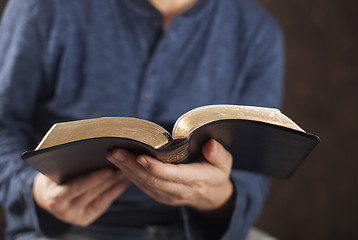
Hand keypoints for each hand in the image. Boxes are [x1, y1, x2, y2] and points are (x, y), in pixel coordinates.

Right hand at [33, 168, 128, 225]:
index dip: (92, 179)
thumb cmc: (53, 176)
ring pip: (101, 198)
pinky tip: (125, 179)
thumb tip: (88, 147)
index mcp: (54, 198)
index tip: (109, 169)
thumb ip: (65, 163)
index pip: (75, 188)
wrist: (48, 194)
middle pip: (91, 193)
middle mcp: (65, 211)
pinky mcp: (86, 218)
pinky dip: (116, 190)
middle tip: (124, 166)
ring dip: (116, 184)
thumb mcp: (53, 170)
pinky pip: (104, 203)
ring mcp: (76, 217)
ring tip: (127, 170)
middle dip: (109, 179)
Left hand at [106, 139, 233, 210]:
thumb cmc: (217, 173)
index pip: (173, 175)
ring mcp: (168, 195)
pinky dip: (129, 175)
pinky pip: (143, 186)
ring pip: (144, 184)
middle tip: (115, 151)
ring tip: (112, 154)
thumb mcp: (224, 162)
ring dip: (126, 170)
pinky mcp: (160, 195)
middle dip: (132, 166)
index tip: (141, 156)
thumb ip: (218, 154)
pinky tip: (119, 163)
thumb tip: (210, 145)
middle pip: (152, 180)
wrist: (212, 196)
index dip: (156, 167)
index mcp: (196, 180)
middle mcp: (179, 190)